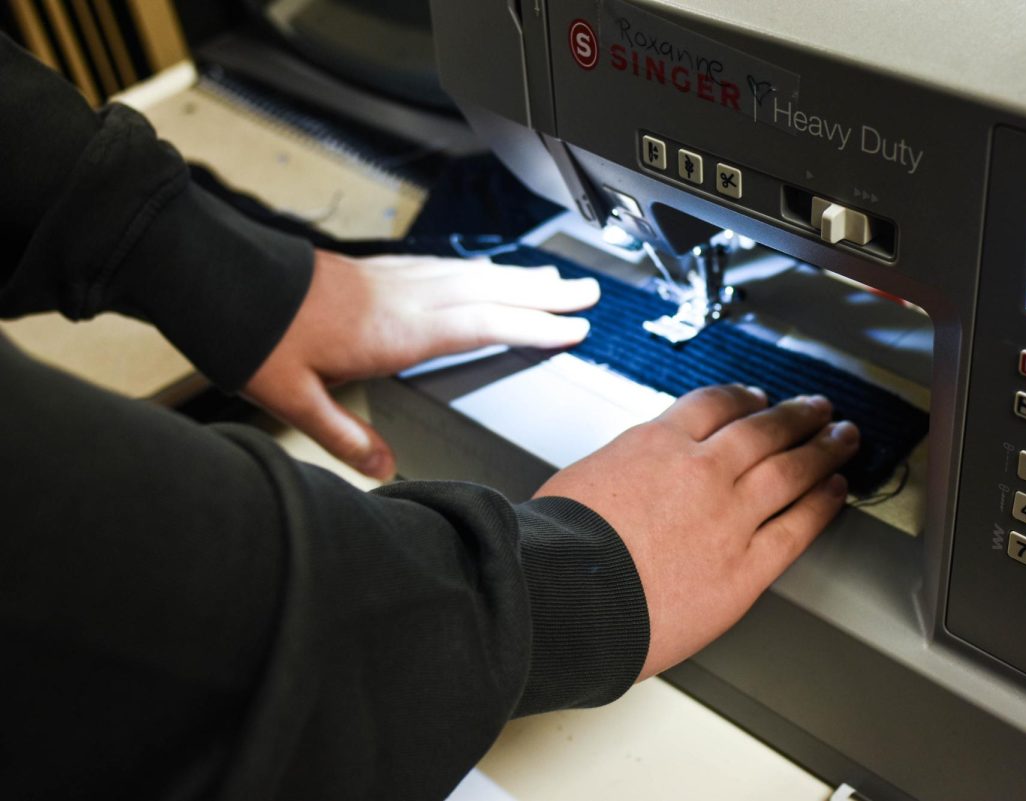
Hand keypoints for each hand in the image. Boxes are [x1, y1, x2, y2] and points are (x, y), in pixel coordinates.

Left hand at [244, 249, 599, 477]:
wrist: (224, 281)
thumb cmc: (258, 337)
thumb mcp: (293, 398)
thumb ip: (343, 435)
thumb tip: (383, 470)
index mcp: (394, 332)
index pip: (480, 326)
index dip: (532, 326)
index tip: (572, 328)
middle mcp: (404, 299)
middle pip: (489, 292)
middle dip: (544, 295)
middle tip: (589, 293)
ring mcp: (395, 280)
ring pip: (472, 274)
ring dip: (519, 277)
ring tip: (555, 281)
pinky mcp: (380, 271)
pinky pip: (445, 267)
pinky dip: (478, 270)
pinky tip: (487, 272)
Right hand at [534, 385, 858, 679]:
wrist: (564, 597)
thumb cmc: (559, 548)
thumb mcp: (583, 477)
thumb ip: (624, 469)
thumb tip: (632, 477)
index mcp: (656, 442)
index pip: (714, 404)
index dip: (743, 398)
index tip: (755, 398)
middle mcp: (701, 470)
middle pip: (763, 429)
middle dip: (795, 415)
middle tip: (816, 408)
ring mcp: (729, 517)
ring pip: (791, 469)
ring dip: (823, 448)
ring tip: (842, 437)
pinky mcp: (745, 568)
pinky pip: (797, 527)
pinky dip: (822, 504)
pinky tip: (836, 490)